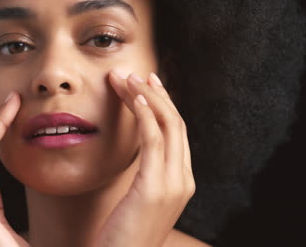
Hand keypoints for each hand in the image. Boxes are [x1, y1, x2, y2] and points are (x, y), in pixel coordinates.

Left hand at [93, 70, 194, 246]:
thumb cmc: (122, 235)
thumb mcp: (138, 201)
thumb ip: (145, 176)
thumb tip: (136, 154)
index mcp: (180, 182)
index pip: (176, 133)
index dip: (162, 106)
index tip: (146, 87)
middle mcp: (183, 180)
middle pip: (175, 124)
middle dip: (156, 95)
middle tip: (136, 74)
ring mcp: (173, 185)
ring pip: (167, 126)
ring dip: (147, 98)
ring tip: (127, 78)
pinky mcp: (155, 188)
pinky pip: (154, 141)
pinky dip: (144, 116)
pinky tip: (134, 98)